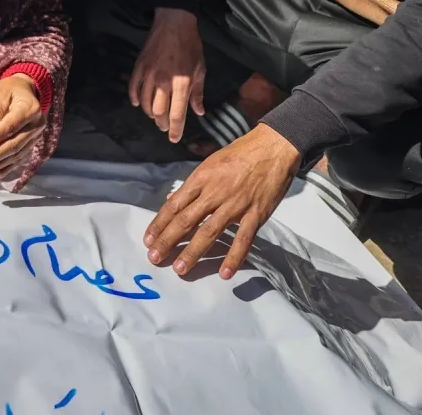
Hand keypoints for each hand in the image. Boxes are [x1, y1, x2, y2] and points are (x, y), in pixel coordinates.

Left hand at [0, 74, 46, 181]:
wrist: (26, 90)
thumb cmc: (10, 89)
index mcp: (29, 109)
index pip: (9, 127)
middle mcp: (37, 124)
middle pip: (14, 144)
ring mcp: (36, 135)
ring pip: (16, 154)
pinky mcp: (32, 143)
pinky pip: (19, 158)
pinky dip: (6, 168)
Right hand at [129, 8, 206, 142]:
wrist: (173, 24)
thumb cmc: (191, 46)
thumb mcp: (200, 69)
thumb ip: (198, 92)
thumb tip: (199, 111)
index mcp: (181, 84)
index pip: (177, 114)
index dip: (175, 130)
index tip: (174, 139)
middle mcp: (163, 83)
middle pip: (159, 112)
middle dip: (162, 123)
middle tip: (164, 127)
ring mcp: (148, 75)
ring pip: (145, 103)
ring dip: (150, 113)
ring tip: (154, 116)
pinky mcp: (139, 68)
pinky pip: (133, 88)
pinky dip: (135, 99)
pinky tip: (139, 104)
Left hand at [144, 123, 299, 279]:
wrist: (273, 148)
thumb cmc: (240, 153)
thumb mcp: (210, 163)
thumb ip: (192, 185)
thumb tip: (172, 201)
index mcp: (201, 179)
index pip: (174, 205)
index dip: (159, 224)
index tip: (148, 239)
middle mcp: (214, 193)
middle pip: (186, 221)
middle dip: (168, 241)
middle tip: (154, 258)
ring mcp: (235, 205)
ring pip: (209, 232)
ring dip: (192, 252)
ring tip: (180, 269)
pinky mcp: (255, 214)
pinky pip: (242, 240)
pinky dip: (233, 257)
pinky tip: (224, 273)